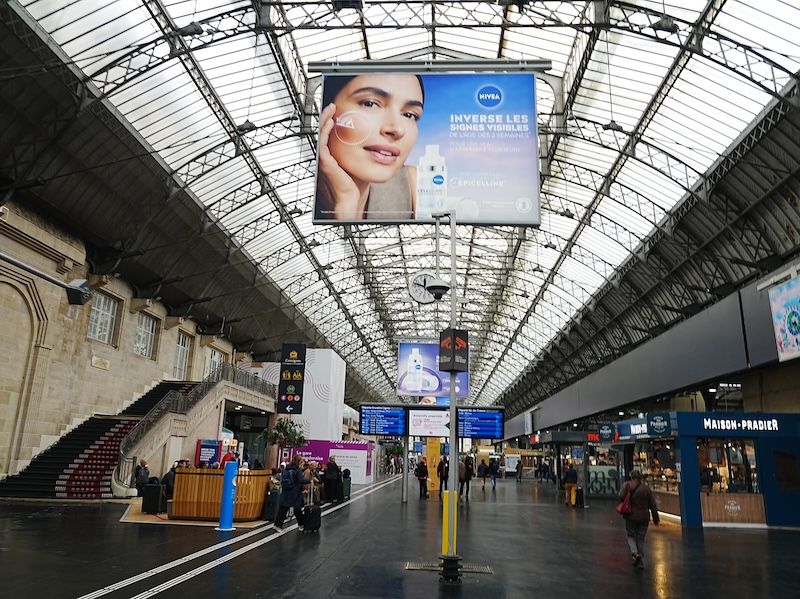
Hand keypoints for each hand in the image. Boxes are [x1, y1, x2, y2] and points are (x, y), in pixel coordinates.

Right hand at [317, 103, 365, 218]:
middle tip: (332, 106)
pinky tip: (331, 122)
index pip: (326, 135)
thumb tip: (368, 141)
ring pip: (320, 134)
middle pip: (321, 132)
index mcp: (329, 156)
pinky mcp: (325, 163)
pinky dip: (325, 131)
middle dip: (325, 117)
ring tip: (331, 109)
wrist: (349, 199)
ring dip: (325, 120)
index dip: (329, 122)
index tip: (335, 111)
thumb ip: (356, 151)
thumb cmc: (352, 184)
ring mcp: (322, 160)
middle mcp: (323, 157)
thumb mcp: (355, 162)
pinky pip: (322, 143)